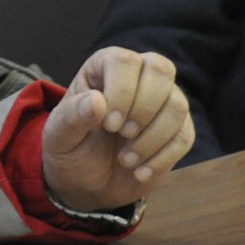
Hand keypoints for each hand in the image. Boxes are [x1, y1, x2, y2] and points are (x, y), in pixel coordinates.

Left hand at [41, 47, 191, 212]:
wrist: (87, 183)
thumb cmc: (70, 150)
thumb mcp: (59, 136)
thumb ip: (72, 116)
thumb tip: (97, 102)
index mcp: (105, 67)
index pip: (124, 61)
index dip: (122, 92)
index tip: (109, 125)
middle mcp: (139, 75)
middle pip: (161, 70)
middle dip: (143, 109)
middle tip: (122, 135)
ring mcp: (163, 101)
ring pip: (177, 105)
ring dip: (152, 139)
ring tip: (125, 160)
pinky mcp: (178, 129)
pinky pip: (185, 136)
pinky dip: (162, 159)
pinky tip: (139, 172)